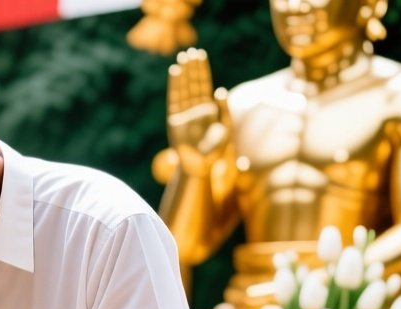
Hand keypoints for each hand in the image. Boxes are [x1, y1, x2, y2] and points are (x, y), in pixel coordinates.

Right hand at [166, 48, 229, 173]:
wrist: (200, 165)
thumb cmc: (216, 150)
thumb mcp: (226, 128)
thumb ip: (224, 109)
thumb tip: (219, 90)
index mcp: (209, 107)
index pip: (204, 84)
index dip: (202, 69)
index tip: (200, 54)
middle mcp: (195, 107)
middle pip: (193, 83)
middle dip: (192, 67)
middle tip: (190, 51)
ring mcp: (184, 113)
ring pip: (183, 88)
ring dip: (182, 73)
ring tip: (181, 58)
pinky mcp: (174, 120)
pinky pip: (174, 99)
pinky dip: (174, 85)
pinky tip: (174, 72)